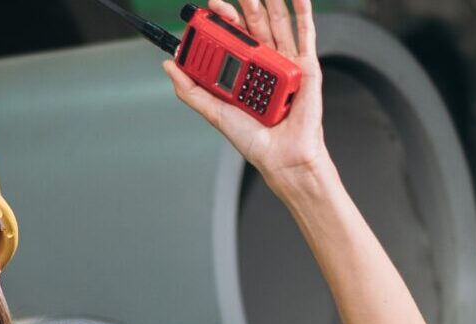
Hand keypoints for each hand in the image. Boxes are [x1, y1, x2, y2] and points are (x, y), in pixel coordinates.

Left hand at [163, 0, 328, 184]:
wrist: (281, 156)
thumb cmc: (255, 140)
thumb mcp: (214, 112)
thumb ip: (190, 90)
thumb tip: (170, 67)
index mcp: (244, 72)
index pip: (230, 39)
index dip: (219, 23)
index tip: (205, 13)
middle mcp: (265, 64)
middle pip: (253, 27)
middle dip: (239, 8)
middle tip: (223, 0)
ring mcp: (285, 63)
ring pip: (277, 25)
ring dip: (269, 3)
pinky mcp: (306, 67)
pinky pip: (306, 35)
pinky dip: (304, 14)